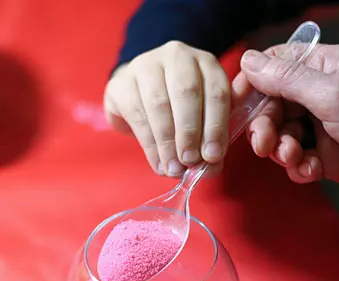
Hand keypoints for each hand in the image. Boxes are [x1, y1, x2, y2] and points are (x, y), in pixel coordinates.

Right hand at [104, 41, 230, 176]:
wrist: (139, 94)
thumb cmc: (179, 108)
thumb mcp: (203, 116)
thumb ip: (214, 136)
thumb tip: (214, 163)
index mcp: (206, 62)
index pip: (216, 92)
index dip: (216, 126)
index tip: (213, 156)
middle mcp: (177, 56)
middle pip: (187, 93)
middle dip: (190, 133)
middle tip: (190, 161)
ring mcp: (146, 64)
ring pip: (159, 104)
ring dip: (168, 142)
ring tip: (173, 167)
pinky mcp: (122, 82)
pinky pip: (137, 114)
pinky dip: (150, 144)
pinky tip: (157, 161)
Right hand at [235, 44, 338, 209]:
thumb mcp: (332, 94)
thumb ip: (286, 79)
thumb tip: (248, 60)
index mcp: (325, 68)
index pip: (276, 65)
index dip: (252, 83)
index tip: (235, 105)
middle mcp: (321, 94)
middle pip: (273, 104)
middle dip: (264, 124)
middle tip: (264, 144)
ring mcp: (324, 127)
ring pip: (281, 134)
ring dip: (280, 148)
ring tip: (293, 158)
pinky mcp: (327, 158)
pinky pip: (297, 159)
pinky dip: (298, 167)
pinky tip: (310, 171)